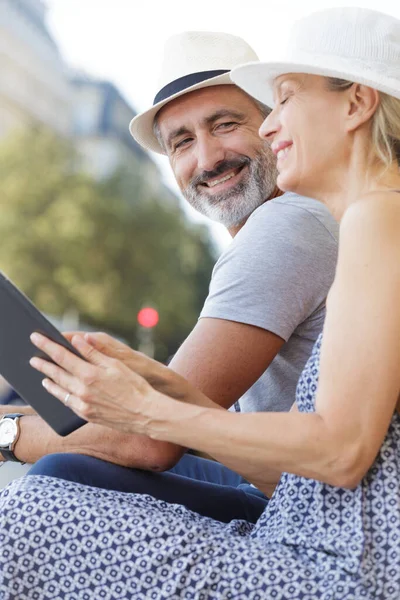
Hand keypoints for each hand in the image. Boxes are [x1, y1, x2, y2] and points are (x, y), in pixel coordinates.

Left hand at [29, 332, 173, 435]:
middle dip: (43, 363)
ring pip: (59, 390)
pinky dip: (59, 395)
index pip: (62, 356)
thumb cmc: (135, 386)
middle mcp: (82, 390)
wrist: (144, 413)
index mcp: (89, 374)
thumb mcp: (116, 364)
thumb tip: (77, 340)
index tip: (36, 338)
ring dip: (49, 380)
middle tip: (33, 357)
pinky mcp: (86, 415)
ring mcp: (82, 405)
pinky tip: (57, 391)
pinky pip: (67, 403)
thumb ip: (94, 352)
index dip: (47, 346)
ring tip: (42, 374)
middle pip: (56, 373)